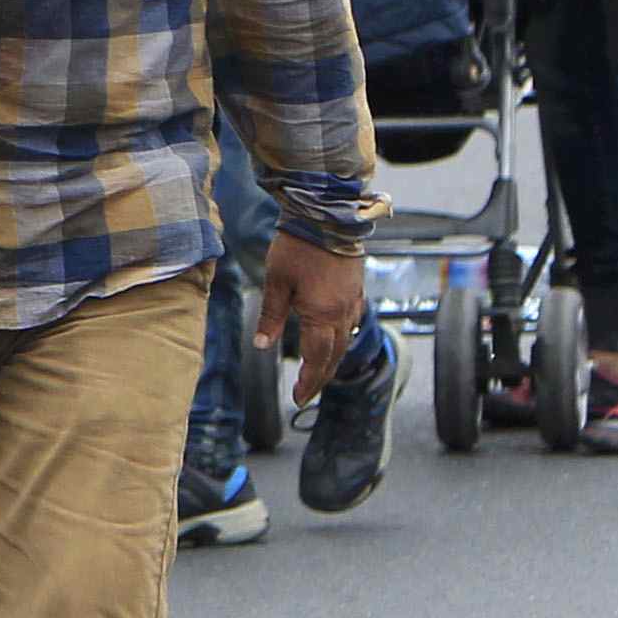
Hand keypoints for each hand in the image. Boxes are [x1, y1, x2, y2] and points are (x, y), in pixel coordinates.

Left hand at [257, 230, 365, 401]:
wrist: (328, 218)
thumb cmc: (297, 248)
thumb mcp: (276, 283)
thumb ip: (271, 316)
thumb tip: (261, 346)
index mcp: (323, 315)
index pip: (317, 360)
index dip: (309, 382)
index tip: (298, 399)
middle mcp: (343, 314)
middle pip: (334, 356)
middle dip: (321, 378)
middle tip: (305, 395)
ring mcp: (352, 302)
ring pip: (345, 342)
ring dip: (331, 361)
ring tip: (317, 374)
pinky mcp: (356, 291)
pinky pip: (350, 324)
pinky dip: (340, 340)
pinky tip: (332, 341)